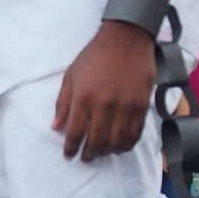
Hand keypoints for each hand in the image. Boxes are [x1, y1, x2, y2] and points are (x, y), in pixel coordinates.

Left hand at [52, 21, 154, 161]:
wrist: (126, 40)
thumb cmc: (94, 56)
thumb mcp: (71, 75)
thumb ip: (63, 103)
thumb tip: (56, 126)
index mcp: (84, 97)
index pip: (76, 132)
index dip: (71, 147)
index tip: (69, 155)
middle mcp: (105, 105)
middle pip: (97, 141)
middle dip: (90, 154)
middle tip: (86, 158)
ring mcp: (126, 107)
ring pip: (117, 141)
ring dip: (108, 152)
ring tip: (102, 153)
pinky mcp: (142, 106)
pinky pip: (135, 133)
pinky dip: (127, 144)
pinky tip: (120, 146)